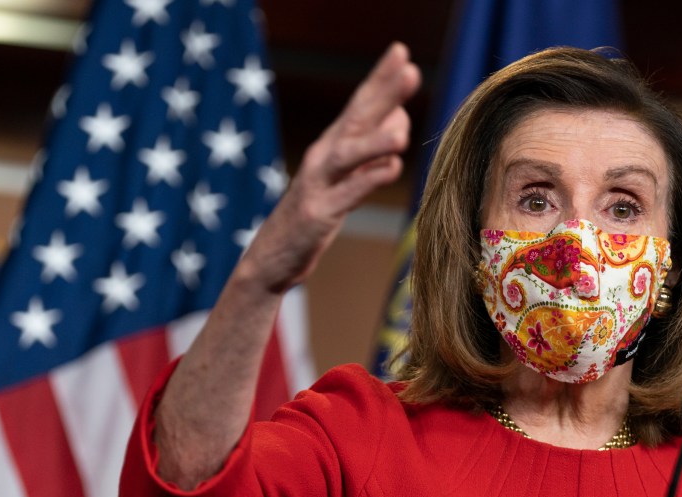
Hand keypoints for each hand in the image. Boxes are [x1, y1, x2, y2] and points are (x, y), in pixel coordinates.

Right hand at [239, 42, 420, 294]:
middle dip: (382, 92)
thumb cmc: (314, 213)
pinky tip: (392, 168)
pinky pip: (347, 194)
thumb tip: (400, 120)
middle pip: (356, 118)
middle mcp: (324, 157)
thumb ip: (371, 151)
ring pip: (349, 155)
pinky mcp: (317, 214)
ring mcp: (318, 184)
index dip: (380, 80)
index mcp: (332, 145)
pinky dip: (369, 180)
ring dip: (376, 142)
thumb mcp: (345, 179)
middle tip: (408, 68)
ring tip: (402, 134)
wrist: (272, 258)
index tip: (402, 53)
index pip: (360, 105)